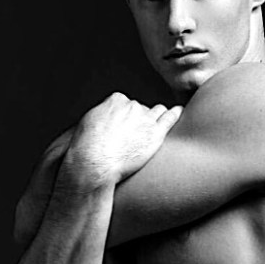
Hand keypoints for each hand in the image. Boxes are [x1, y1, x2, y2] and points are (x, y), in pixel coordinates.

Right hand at [64, 93, 182, 188]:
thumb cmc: (86, 148)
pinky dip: (175, 114)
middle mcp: (132, 106)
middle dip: (140, 119)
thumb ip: (100, 118)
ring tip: (159, 123)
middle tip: (137, 134)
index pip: (126, 104)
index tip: (124, 126)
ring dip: (157, 117)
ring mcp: (145, 119)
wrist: (95, 163)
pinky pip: (169, 118)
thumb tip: (101, 121)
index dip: (125, 116)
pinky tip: (178, 112)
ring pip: (157, 112)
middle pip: (141, 109)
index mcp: (115, 100)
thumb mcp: (87, 125)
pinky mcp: (156, 134)